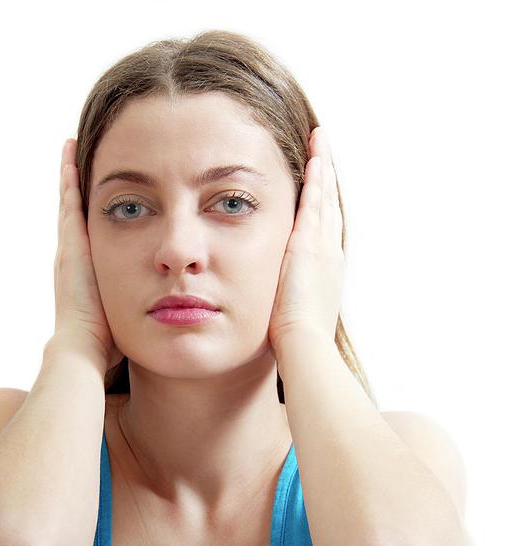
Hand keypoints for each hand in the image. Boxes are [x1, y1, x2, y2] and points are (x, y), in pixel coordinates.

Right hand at [53, 139, 123, 366]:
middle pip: (73, 215)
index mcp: (84, 276)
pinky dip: (69, 180)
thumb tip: (162, 315)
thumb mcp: (126, 319)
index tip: (94, 198)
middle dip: (75, 189)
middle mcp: (72, 259)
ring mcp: (70, 250)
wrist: (83, 350)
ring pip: (69, 204)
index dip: (87, 217)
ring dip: (70, 176)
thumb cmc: (107, 346)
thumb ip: (138, 310)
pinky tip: (72, 156)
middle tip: (74, 159)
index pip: (85, 238)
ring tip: (70, 149)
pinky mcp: (72, 245)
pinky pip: (70, 204)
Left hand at [267, 126, 345, 356]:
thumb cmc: (295, 342)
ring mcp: (322, 244)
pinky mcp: (309, 241)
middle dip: (327, 177)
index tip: (321, 185)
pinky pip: (315, 198)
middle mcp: (329, 252)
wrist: (304, 345)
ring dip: (324, 166)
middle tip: (325, 149)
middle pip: (330, 205)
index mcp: (325, 271)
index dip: (324, 204)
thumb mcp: (292, 317)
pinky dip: (317, 175)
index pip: (324, 229)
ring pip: (325, 195)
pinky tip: (314, 153)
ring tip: (321, 139)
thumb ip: (285, 302)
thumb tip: (276, 307)